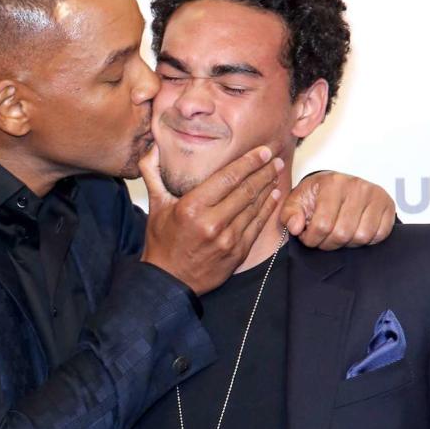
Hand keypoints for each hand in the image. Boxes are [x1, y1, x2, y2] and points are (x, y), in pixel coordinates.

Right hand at [139, 143, 282, 295]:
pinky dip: (267, 209)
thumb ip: (154, 174)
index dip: (249, 162)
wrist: (170, 282)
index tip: (263, 151)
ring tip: (275, 174)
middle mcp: (211, 223)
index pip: (228, 177)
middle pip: (246, 190)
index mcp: (192, 208)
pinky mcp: (237, 253)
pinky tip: (273, 197)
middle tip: (276, 159)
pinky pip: (256, 226)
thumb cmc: (163, 243)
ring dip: (268, 188)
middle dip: (264, 172)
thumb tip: (153, 146)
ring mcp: (227, 240)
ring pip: (254, 207)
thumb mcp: (155, 206)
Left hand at [280, 172, 394, 249]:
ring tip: (339, 234)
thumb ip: (289, 215)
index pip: (322, 225)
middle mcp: (356, 186)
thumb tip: (296, 227)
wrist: (340, 187)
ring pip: (361, 236)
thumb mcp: (297, 202)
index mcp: (332, 183)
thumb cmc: (317, 196)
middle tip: (324, 239)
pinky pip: (380, 234)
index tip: (309, 237)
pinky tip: (355, 232)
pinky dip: (367, 240)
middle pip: (342, 233)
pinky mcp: (388, 205)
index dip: (313, 239)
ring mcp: (375, 195)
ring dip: (348, 243)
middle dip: (329, 243)